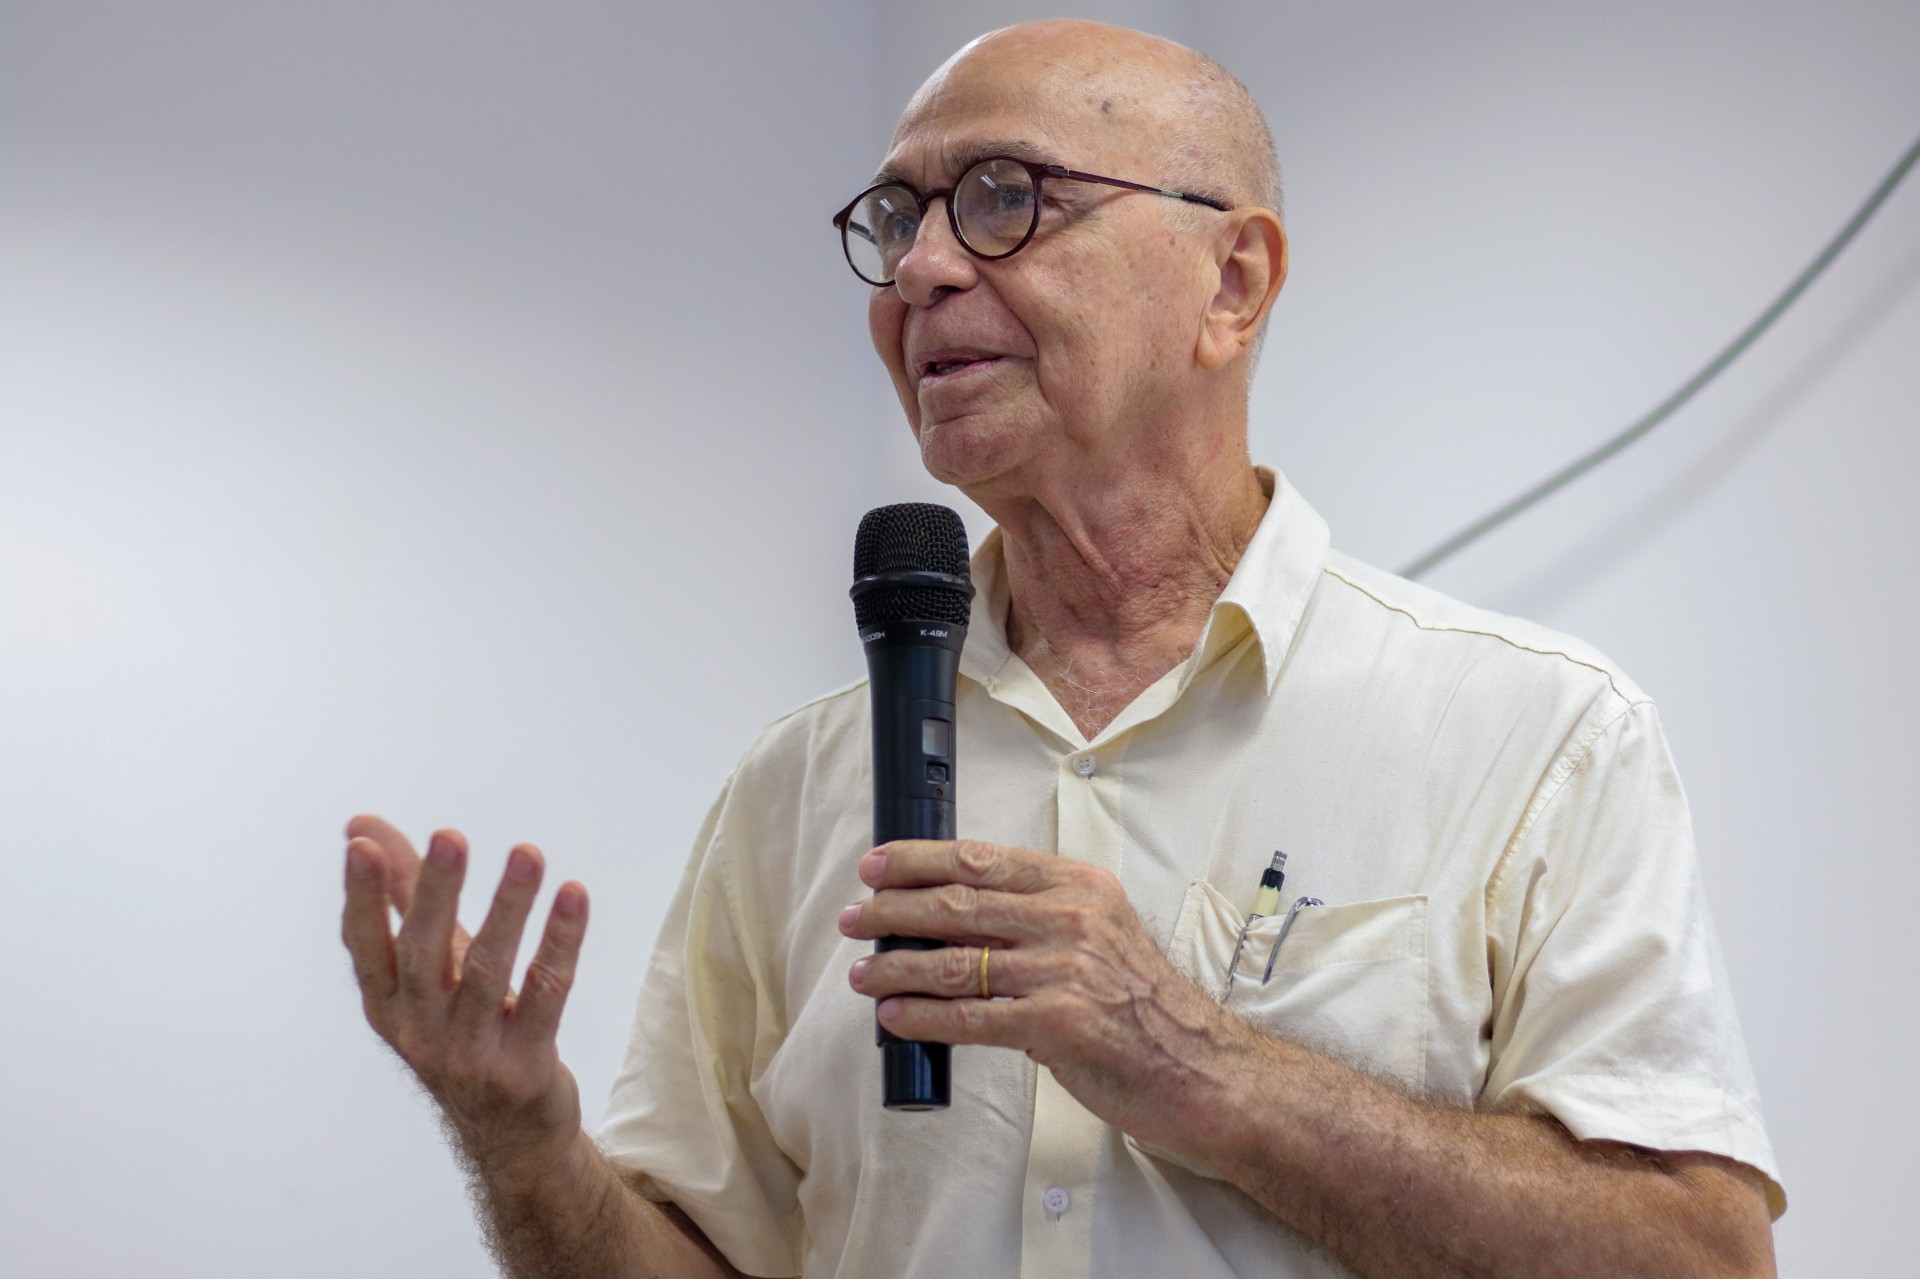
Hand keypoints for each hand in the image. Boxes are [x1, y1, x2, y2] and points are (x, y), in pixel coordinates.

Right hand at [341, 815, 589, 1176]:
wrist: (509, 1134)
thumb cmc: (461, 1030)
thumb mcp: (427, 970)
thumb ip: (400, 897)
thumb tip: (360, 828)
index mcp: (388, 1006)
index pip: (365, 947)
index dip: (362, 897)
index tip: (360, 846)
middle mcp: (420, 1031)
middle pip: (424, 954)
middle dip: (434, 891)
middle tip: (449, 835)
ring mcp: (471, 1053)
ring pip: (488, 970)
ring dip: (509, 907)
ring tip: (527, 853)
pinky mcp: (523, 1065)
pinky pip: (545, 994)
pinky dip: (561, 942)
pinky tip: (574, 895)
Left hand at [838, 839, 1250, 1151]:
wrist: (1199, 1067)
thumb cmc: (1145, 1004)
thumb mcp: (1102, 932)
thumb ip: (1041, 916)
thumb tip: (958, 917)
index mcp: (1079, 886)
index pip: (983, 860)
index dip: (920, 860)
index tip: (877, 866)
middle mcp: (1071, 918)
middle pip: (958, 905)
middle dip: (894, 910)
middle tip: (855, 918)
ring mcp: (1063, 970)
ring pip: (955, 963)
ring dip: (896, 966)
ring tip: (861, 972)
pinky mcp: (1056, 1024)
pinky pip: (969, 1018)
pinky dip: (922, 1017)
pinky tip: (893, 1017)